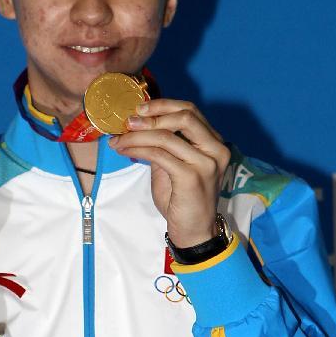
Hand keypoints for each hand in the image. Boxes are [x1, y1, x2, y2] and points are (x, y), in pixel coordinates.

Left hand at [108, 98, 230, 246]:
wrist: (194, 231)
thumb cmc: (183, 200)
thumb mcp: (174, 166)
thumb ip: (165, 145)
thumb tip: (138, 126)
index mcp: (214, 143)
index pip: (191, 111)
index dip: (163, 105)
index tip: (139, 109)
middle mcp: (216, 149)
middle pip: (184, 116)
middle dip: (152, 116)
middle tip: (129, 122)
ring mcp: (206, 163)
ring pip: (166, 136)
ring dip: (137, 135)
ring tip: (119, 140)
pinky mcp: (191, 176)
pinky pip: (159, 154)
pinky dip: (138, 149)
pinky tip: (126, 151)